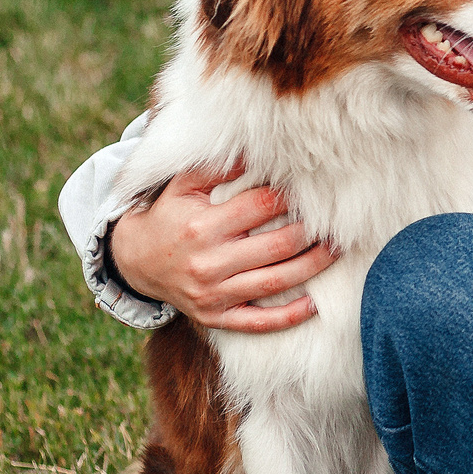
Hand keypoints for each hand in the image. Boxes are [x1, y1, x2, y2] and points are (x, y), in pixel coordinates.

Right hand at [107, 163, 337, 333]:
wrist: (135, 261)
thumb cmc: (168, 215)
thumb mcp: (183, 186)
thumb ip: (219, 168)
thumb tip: (257, 151)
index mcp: (203, 226)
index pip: (261, 207)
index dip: (291, 197)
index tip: (314, 191)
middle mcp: (208, 262)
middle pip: (277, 245)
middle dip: (313, 232)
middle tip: (337, 222)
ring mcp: (212, 294)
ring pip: (275, 281)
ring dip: (313, 267)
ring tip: (337, 252)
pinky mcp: (215, 317)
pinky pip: (258, 322)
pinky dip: (288, 316)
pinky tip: (314, 305)